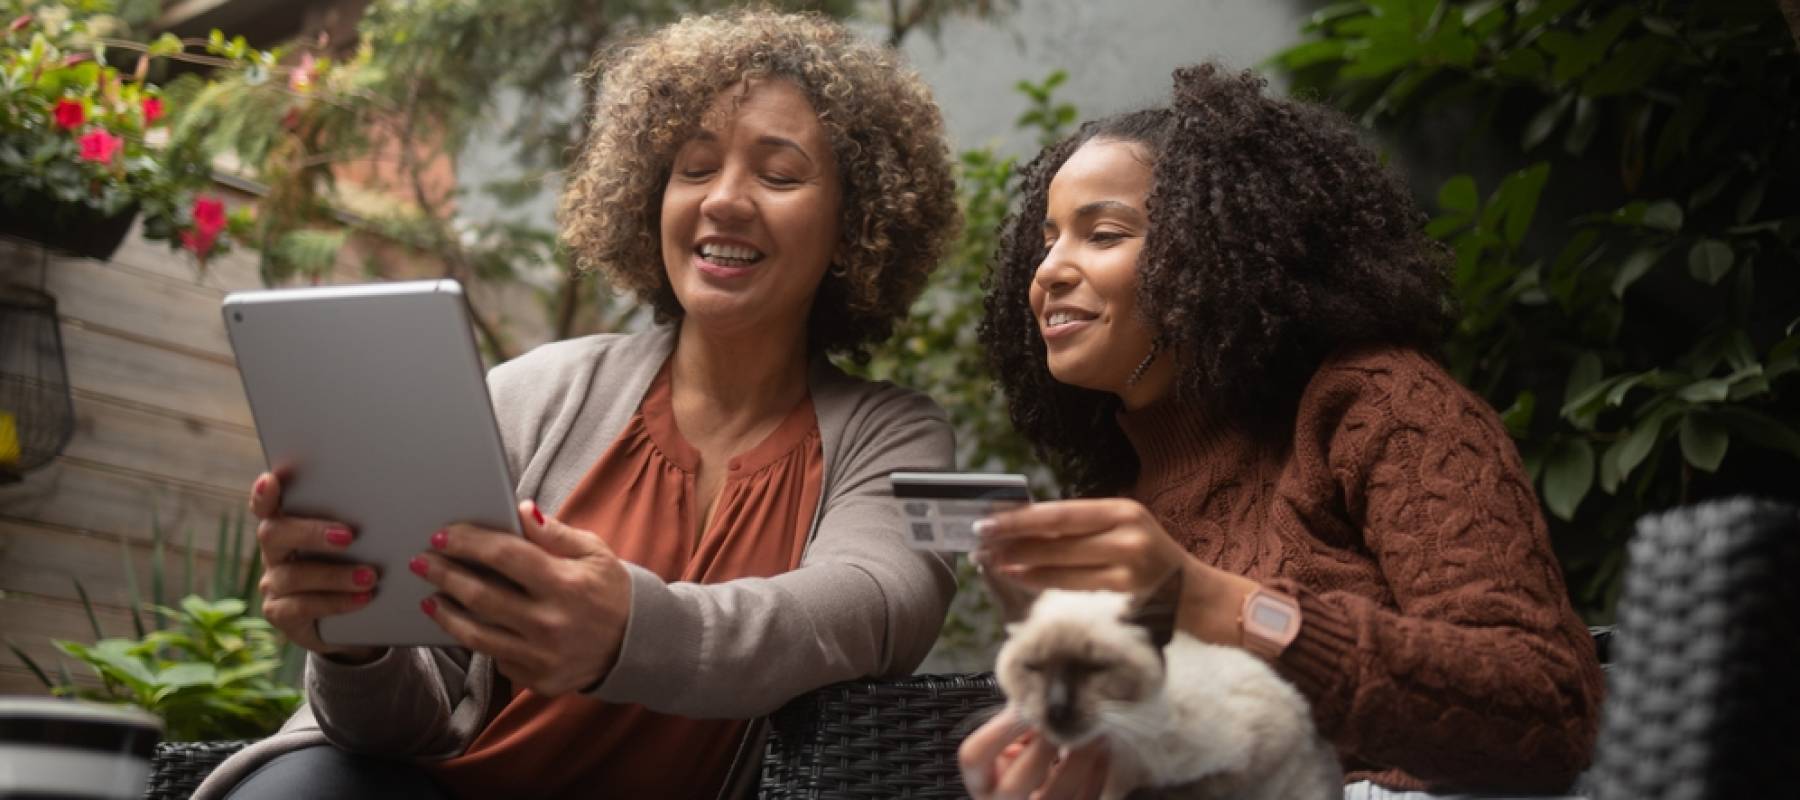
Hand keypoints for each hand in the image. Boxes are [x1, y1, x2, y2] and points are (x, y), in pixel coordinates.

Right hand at [249, 471, 382, 661]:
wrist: (355, 618)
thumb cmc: (357, 565)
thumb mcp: (359, 542)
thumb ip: (358, 521)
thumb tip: (388, 498)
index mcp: (288, 526)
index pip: (266, 506)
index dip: (263, 495)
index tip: (270, 480)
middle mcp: (274, 552)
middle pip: (273, 534)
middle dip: (311, 532)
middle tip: (349, 536)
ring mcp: (273, 583)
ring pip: (293, 575)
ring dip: (334, 575)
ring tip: (370, 577)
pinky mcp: (280, 613)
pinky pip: (300, 607)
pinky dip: (335, 602)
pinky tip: (362, 599)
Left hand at [411, 501, 629, 695]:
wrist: (636, 645)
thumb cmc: (611, 591)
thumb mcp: (594, 553)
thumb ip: (555, 534)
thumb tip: (520, 509)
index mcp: (566, 584)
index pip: (506, 557)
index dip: (470, 543)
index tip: (444, 534)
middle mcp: (551, 623)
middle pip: (482, 595)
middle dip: (445, 574)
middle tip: (422, 560)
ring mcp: (542, 656)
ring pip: (477, 634)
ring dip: (446, 612)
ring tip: (428, 595)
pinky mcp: (537, 679)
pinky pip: (494, 657)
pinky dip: (472, 637)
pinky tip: (458, 621)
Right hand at [959, 708, 1109, 799]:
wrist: (1039, 791)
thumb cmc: (1026, 760)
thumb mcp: (1009, 742)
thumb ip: (1017, 724)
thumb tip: (1038, 693)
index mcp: (982, 781)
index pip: (974, 756)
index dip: (998, 729)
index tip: (1024, 705)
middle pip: (1014, 784)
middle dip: (1042, 748)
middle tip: (1064, 720)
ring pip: (1057, 794)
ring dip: (1079, 758)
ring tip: (1093, 729)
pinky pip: (1086, 798)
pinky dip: (1097, 773)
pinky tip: (1102, 749)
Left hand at [974, 498, 1259, 646]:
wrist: (1198, 595)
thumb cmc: (1151, 562)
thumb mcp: (1124, 532)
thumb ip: (1084, 528)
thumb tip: (1024, 525)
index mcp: (1122, 510)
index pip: (1061, 512)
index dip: (1021, 516)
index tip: (989, 519)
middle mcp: (1128, 531)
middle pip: (1058, 535)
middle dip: (1013, 538)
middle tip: (980, 540)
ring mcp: (1130, 563)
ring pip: (1063, 562)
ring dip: (1022, 562)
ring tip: (992, 560)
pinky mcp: (1129, 591)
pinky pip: (1075, 585)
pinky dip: (1043, 580)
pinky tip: (1020, 577)